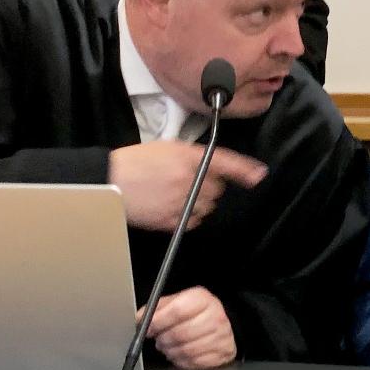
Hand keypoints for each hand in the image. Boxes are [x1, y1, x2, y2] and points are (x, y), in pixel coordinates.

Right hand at [108, 141, 265, 231]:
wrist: (111, 182)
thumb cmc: (135, 162)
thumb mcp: (167, 148)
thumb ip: (192, 156)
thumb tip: (212, 167)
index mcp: (187, 156)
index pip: (224, 161)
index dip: (244, 169)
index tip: (258, 174)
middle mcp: (188, 178)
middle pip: (217, 189)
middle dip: (209, 186)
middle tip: (188, 181)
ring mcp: (181, 201)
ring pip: (207, 207)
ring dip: (200, 203)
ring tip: (176, 194)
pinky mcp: (173, 220)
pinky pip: (193, 221)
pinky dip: (189, 217)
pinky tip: (171, 207)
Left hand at [138, 287, 236, 369]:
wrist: (221, 320)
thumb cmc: (196, 311)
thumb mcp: (178, 301)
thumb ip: (157, 308)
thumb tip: (139, 318)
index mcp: (202, 298)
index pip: (177, 311)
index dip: (158, 322)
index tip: (147, 329)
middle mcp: (215, 315)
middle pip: (181, 333)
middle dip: (164, 340)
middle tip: (159, 340)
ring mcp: (221, 335)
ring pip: (187, 350)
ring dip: (171, 352)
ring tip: (169, 347)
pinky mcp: (224, 352)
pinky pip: (196, 362)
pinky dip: (183, 361)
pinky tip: (180, 354)